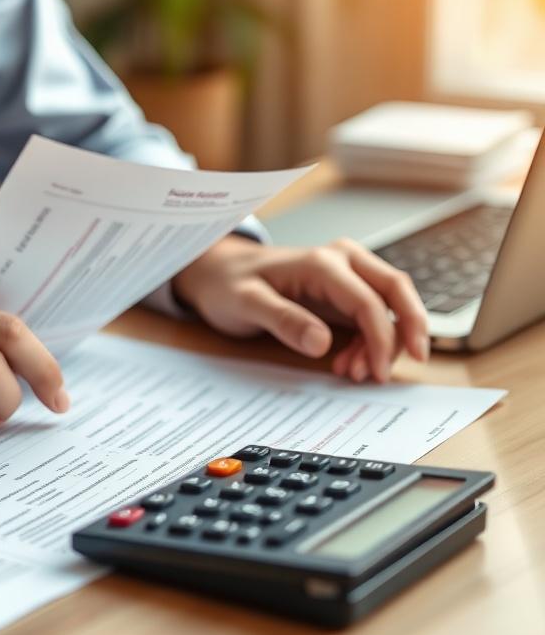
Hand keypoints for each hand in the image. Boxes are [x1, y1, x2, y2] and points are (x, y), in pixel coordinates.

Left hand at [172, 236, 429, 381]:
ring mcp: (347, 274)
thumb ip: (282, 320)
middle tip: (415, 364)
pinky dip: (371, 341)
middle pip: (397, 289)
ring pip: (389, 304)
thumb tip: (321, 343)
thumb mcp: (245, 304)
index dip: (382, 338)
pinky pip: (374, 314)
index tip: (378, 372)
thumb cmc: (230, 284)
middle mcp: (343, 261)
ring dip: (384, 342)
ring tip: (354, 373)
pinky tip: (349, 363)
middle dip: (411, 328)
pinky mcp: (345, 291)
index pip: (369, 300)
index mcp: (321, 263)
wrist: (220, 272)